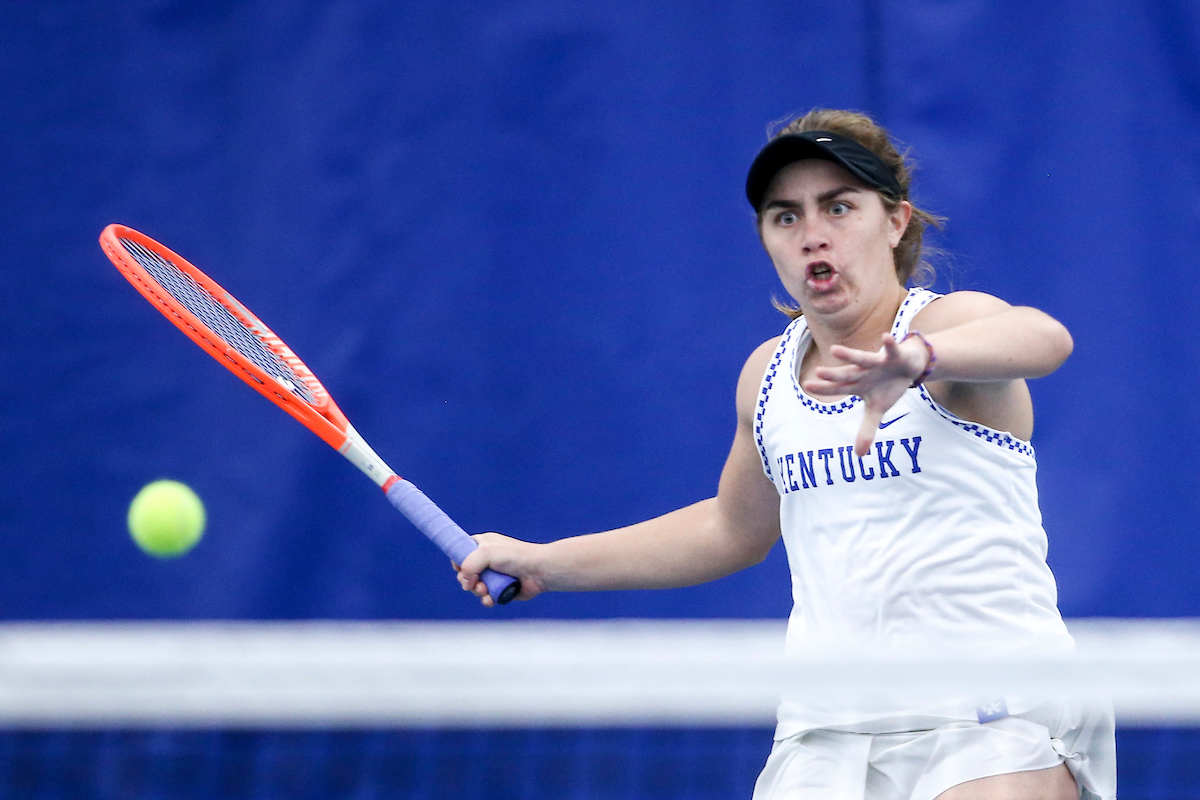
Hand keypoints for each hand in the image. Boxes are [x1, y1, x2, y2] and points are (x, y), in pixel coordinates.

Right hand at [453, 532, 545, 607]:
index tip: (460, 568)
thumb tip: (465, 581)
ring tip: (485, 590)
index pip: (462, 551)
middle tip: (473, 583)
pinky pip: (487, 597)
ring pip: (475, 587)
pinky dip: (487, 599)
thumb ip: (468, 564)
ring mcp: (494, 575)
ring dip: (477, 591)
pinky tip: (491, 599)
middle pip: (465, 573)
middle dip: (467, 581)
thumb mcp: (486, 552)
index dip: (458, 561)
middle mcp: (487, 559)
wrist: (539, 571)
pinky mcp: (500, 589)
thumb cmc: (515, 556)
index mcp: (483, 545)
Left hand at [801, 333, 930, 456]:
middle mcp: (863, 372)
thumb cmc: (888, 386)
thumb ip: (867, 430)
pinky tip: (885, 338)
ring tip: (835, 350)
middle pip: (846, 374)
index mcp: (857, 384)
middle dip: (833, 374)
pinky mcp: (895, 355)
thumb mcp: (878, 409)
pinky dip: (889, 344)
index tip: (806, 386)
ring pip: (863, 359)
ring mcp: (878, 363)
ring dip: (850, 356)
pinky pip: (892, 349)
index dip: (824, 388)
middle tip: (817, 372)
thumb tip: (858, 455)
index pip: (837, 388)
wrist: (909, 365)